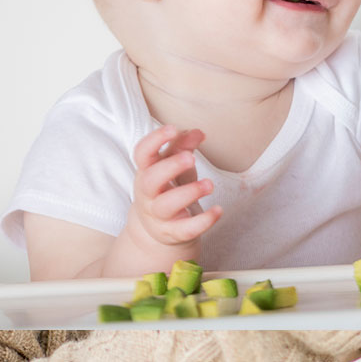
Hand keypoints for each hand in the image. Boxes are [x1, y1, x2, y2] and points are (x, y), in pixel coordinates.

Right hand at [126, 125, 222, 251]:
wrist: (157, 231)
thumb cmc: (167, 190)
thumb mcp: (172, 167)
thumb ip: (183, 148)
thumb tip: (197, 132)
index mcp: (146, 172)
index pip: (142, 154)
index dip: (154, 140)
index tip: (172, 128)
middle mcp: (148, 194)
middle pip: (150, 181)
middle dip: (170, 167)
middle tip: (191, 157)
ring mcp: (159, 216)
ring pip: (167, 205)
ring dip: (189, 193)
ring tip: (209, 184)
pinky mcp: (174, 233)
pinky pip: (186, 229)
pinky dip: (203, 221)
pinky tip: (218, 210)